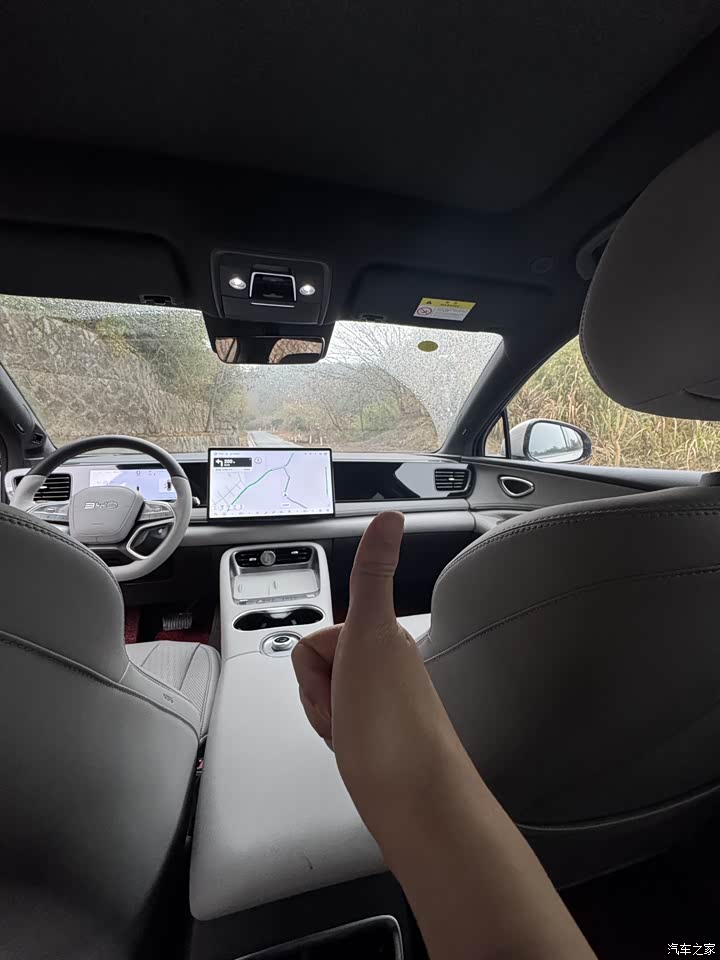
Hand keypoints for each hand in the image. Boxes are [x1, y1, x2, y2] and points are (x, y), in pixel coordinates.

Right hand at [291, 511, 466, 844]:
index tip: (341, 682)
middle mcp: (382, 665)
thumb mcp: (372, 637)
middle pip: (313, 671)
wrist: (414, 800)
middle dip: (318, 697)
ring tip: (351, 735)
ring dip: (325, 720)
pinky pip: (334, 726)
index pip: (312, 642)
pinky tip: (354, 750)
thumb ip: (373, 574)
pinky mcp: (373, 735)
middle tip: (346, 713)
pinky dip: (335, 739)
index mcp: (380, 638)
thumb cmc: (392, 722)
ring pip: (321, 700)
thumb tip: (390, 517)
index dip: (314, 670)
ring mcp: (378, 702)